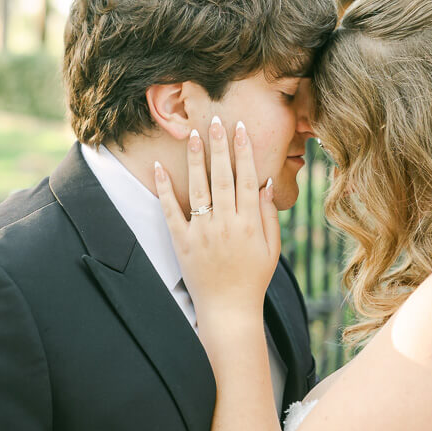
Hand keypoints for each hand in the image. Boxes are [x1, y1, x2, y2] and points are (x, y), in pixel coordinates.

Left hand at [155, 116, 280, 324]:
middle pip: (222, 177)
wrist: (229, 310)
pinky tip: (160, 167)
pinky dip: (164, 189)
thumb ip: (268, 215)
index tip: (240, 128)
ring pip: (198, 188)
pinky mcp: (182, 242)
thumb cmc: (253, 278)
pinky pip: (171, 211)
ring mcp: (202, 233)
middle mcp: (225, 224)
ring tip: (192, 134)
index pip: (246, 178)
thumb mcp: (271, 248)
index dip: (244, 151)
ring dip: (195, 159)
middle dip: (219, 146)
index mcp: (248, 224)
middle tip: (215, 120)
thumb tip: (266, 182)